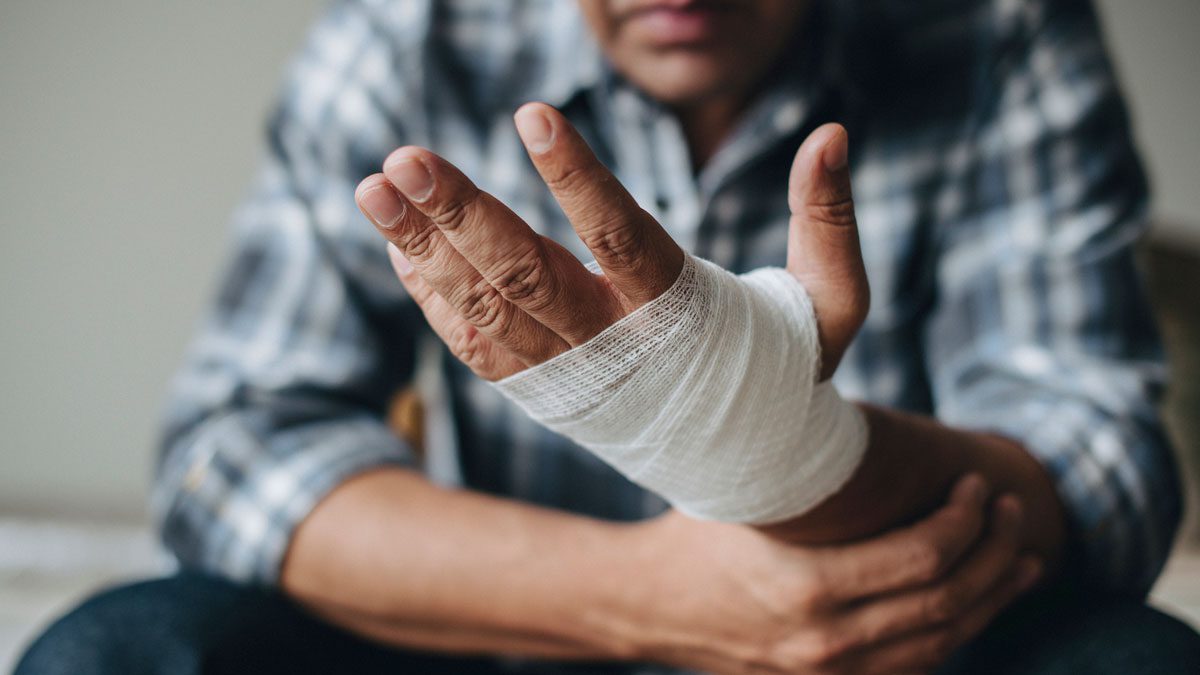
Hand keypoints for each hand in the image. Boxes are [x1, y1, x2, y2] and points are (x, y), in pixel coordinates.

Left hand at [355, 102, 868, 380]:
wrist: (747, 465)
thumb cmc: (789, 367)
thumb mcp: (833, 304)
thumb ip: (828, 221)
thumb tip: (833, 132)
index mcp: (685, 316)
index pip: (624, 237)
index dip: (577, 179)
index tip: (531, 117)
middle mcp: (617, 347)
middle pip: (529, 275)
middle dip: (463, 216)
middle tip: (406, 158)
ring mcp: (572, 374)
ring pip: (487, 309)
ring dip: (426, 249)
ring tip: (375, 188)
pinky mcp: (544, 392)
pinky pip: (476, 348)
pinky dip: (434, 299)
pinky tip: (398, 247)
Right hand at [629, 475, 1041, 674]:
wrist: (645, 607)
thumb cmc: (693, 535)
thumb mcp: (748, 495)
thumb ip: (811, 474)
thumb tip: (874, 424)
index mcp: (810, 588)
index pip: (925, 560)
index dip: (966, 521)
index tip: (979, 486)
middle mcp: (829, 641)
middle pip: (947, 604)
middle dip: (995, 554)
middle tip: (1012, 511)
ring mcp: (830, 673)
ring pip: (941, 643)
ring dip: (991, 599)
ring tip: (1023, 561)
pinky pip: (913, 667)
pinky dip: (954, 632)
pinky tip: (974, 604)